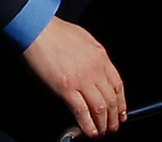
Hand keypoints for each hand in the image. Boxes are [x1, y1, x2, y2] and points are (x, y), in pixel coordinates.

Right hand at [22, 16, 124, 138]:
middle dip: (114, 117)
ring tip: (104, 134)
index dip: (122, 102)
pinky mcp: (66, 88)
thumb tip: (97, 71)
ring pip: (100, 107)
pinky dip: (88, 124)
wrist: (39, 30)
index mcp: (102, 57)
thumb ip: (95, 58)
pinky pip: (82, 110)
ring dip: (103, 124)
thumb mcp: (86, 40)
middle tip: (114, 128)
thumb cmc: (58, 33)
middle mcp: (96, 69)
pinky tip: (91, 133)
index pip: (118, 84)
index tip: (122, 113)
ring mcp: (82, 79)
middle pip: (111, 98)